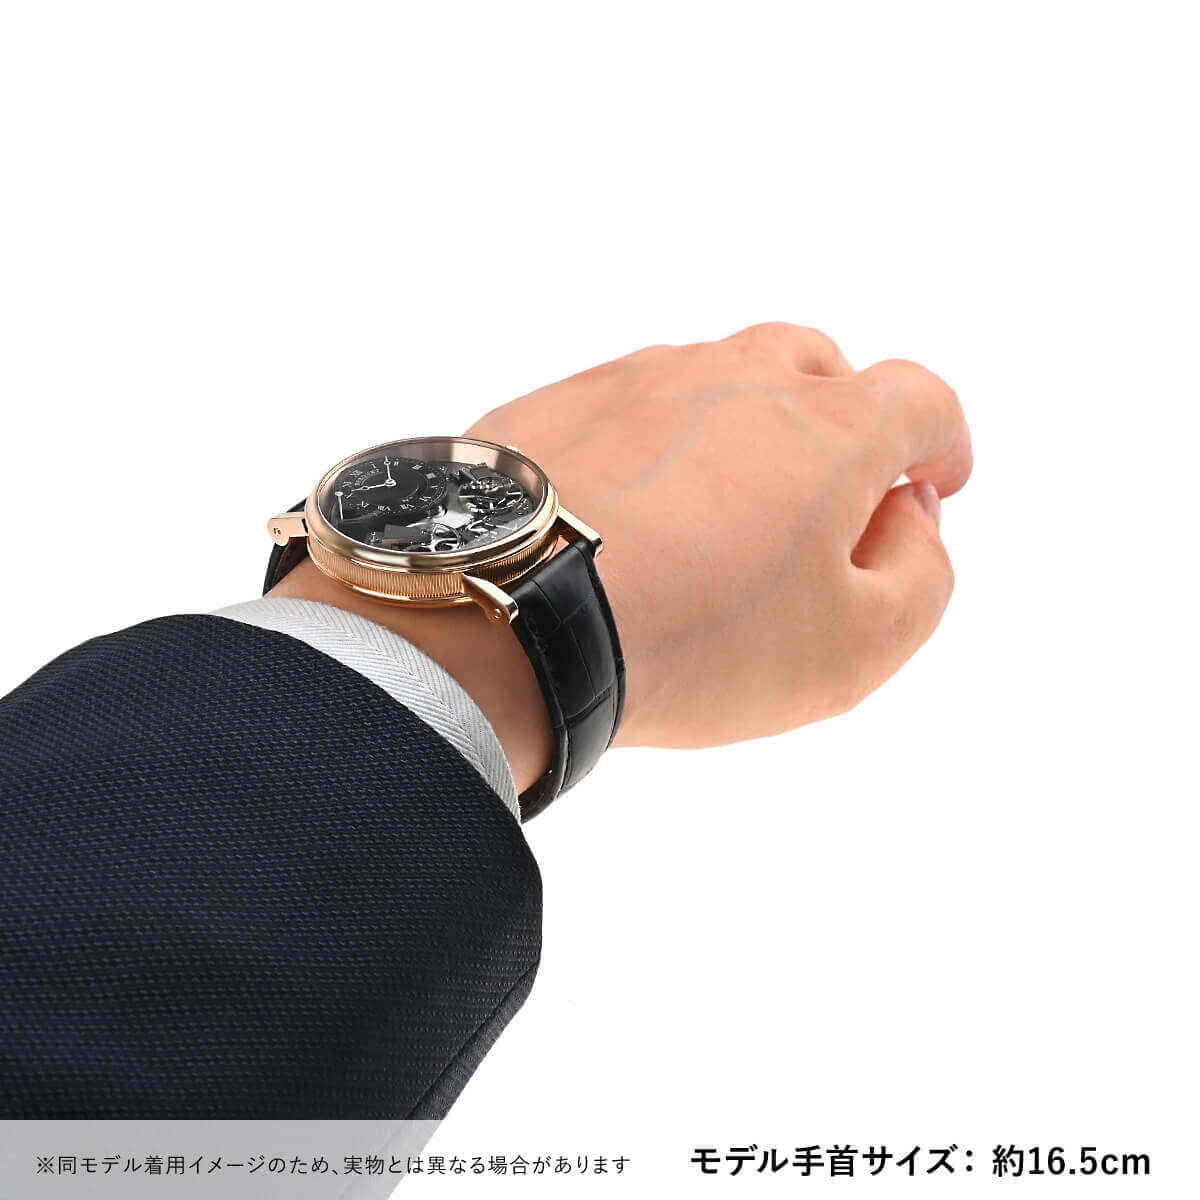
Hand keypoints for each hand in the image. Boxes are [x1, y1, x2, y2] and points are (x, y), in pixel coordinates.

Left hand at [467, 323, 970, 748]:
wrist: (512, 618)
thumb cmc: (695, 640)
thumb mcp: (856, 646)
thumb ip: (921, 575)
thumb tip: (909, 520)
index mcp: (830, 426)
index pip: (922, 400)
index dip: (942, 442)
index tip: (935, 481)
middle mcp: (738, 377)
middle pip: (818, 367)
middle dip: (843, 421)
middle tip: (828, 495)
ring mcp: (642, 379)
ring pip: (720, 378)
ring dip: (745, 426)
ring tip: (725, 507)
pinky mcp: (562, 399)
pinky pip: (633, 405)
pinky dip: (658, 442)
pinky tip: (637, 506)